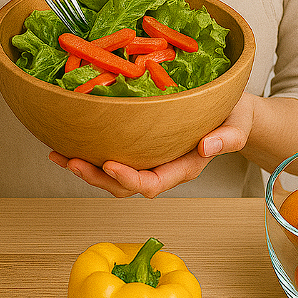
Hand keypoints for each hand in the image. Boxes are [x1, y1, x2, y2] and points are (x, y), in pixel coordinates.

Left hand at [49, 93, 253, 197]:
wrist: (231, 112)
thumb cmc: (234, 117)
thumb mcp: (237, 125)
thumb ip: (228, 138)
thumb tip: (208, 146)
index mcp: (184, 167)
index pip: (153, 182)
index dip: (129, 178)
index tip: (109, 164)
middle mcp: (162, 168)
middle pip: (125, 185)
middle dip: (96, 177)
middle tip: (71, 161)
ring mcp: (149, 160)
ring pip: (112, 176)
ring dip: (85, 169)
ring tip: (59, 155)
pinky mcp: (139, 147)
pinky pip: (111, 156)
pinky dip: (88, 152)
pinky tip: (68, 142)